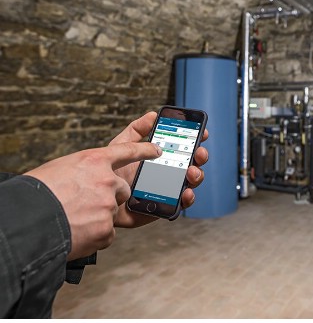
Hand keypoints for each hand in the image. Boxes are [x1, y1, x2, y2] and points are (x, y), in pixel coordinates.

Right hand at [25, 142, 160, 260]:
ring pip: (113, 211)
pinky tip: (76, 232)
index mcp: (92, 160)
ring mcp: (109, 204)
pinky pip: (107, 232)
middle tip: (85, 203)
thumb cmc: (36, 194)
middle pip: (123, 188)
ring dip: (98, 216)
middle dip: (110, 196)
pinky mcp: (107, 227)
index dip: (145, 150)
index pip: (127, 150)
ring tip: (72, 219)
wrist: (26, 223)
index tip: (157, 150)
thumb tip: (90, 183)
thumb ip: (83, 173)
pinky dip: (94, 235)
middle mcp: (106, 180)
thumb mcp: (59, 170)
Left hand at [110, 111, 208, 227]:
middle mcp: (168, 173)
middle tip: (198, 153)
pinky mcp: (164, 207)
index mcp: (160, 157)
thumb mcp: (121, 147)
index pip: (183, 147)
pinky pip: (181, 204)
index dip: (195, 139)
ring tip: (191, 172)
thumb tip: (152, 115)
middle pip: (192, 163)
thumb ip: (136, 131)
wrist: (100, 197)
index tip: (202, 133)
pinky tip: (185, 192)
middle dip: (200, 156)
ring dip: (197, 175)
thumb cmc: (110, 173)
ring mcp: (168, 190)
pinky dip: (187, 198)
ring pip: (190, 183)